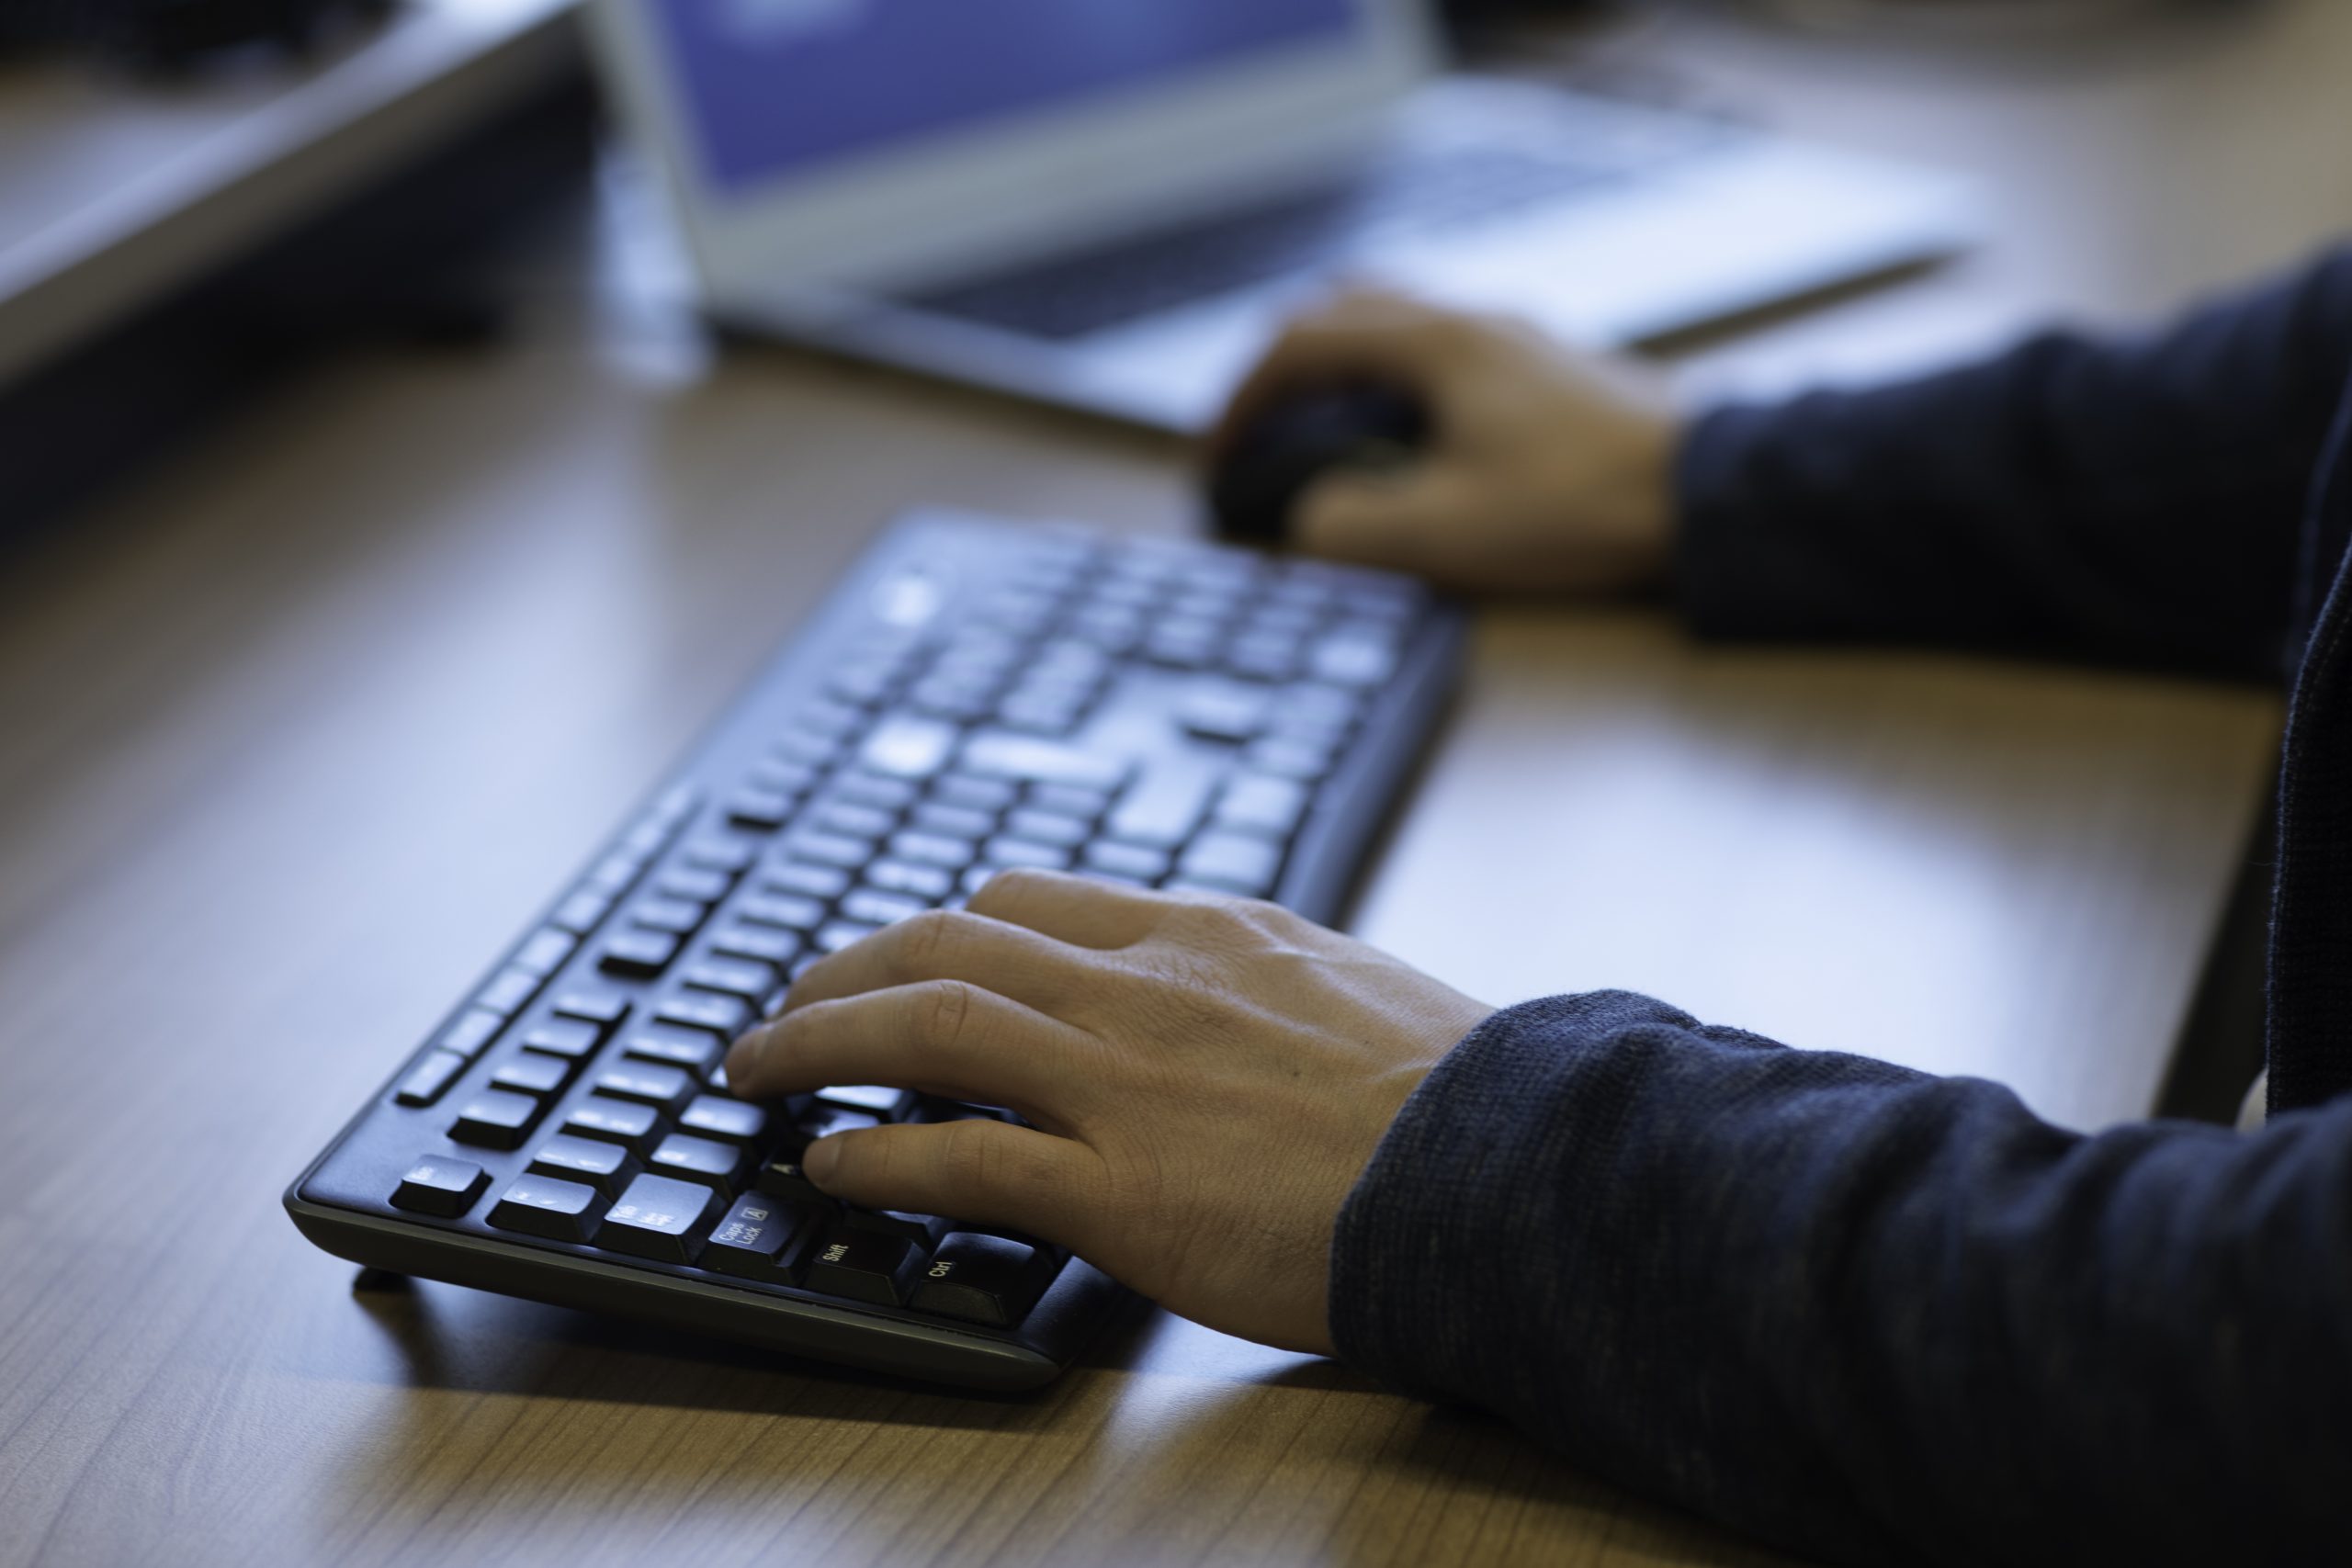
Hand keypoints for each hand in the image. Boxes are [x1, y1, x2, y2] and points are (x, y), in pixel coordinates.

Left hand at [724, 870, 1492, 1354]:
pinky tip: (828, 1162)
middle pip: (951, 944)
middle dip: (848, 966)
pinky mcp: (1122, 1190)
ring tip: (760, 1064)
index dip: (940, 926)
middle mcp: (1147, 986)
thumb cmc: (1455, 1091)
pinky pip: (960, 1156)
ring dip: (821, 1040)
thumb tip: (1227, 990)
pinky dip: (876, 1153)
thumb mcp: (1347, 985)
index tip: (898, 951)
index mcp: (1205, 932)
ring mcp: (1127, 1083)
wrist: (1513, 1164)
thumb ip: (1261, 975)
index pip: (1032, 899)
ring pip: (930, 1024)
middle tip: (789, 1002)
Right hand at [1211, 289, 1684, 595]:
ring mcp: (1516, 340)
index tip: (1219, 456)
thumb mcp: (1441, 534)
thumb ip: (1348, 528)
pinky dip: (1400, 388)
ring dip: (1344, 373)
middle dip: (1285, 369)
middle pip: (1343, 307)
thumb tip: (1309, 524)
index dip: (1241, 401)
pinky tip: (1415, 450)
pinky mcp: (1550, 372)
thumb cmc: (1584, 507)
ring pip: (1398, 324)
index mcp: (1433, 344)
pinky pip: (1447, 355)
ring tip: (1327, 442)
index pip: (1298, 342)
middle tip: (1262, 431)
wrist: (1708, 497)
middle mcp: (1472, 322)